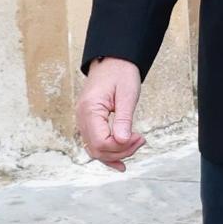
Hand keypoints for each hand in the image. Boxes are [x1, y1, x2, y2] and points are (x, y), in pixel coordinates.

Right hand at [75, 57, 144, 171]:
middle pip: (97, 149)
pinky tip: (119, 163)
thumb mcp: (127, 94)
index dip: (121, 147)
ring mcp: (83, 121)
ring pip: (95, 149)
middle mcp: (82, 118)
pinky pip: (95, 143)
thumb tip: (123, 141)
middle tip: (141, 141)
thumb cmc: (121, 73)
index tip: (139, 137)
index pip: (101, 142)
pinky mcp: (89, 122)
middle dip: (121, 151)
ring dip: (116, 153)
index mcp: (90, 110)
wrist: (113, 60)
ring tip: (137, 144)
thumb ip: (124, 119)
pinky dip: (107, 153)